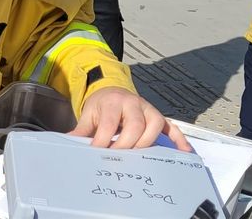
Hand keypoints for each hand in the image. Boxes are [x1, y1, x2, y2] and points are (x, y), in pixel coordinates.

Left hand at [70, 87, 191, 150]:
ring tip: (138, 158)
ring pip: (153, 125)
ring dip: (146, 143)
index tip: (98, 153)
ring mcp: (148, 109)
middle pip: (135, 125)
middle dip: (126, 144)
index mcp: (112, 102)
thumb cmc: (101, 106)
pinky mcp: (159, 116)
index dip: (104, 140)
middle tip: (118, 160)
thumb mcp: (89, 115)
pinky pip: (172, 127)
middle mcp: (132, 103)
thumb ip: (81, 131)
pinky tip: (184, 152)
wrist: (111, 90)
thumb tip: (67, 143)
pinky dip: (179, 139)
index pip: (109, 123)